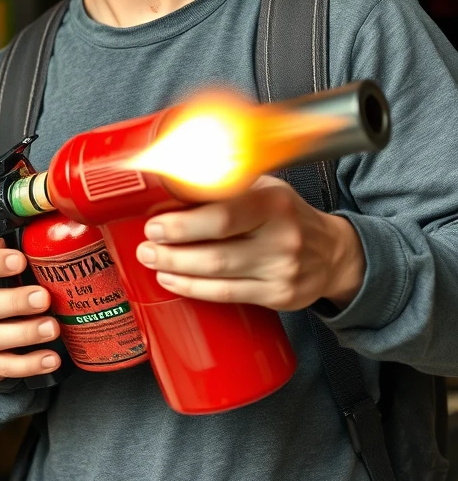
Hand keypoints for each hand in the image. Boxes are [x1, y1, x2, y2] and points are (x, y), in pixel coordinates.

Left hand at [134, 175, 365, 310]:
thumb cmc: (287, 214)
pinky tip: (173, 280)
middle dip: (172, 251)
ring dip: (177, 270)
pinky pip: (228, 295)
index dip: (183, 224)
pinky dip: (194, 289)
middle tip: (146, 246)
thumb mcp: (265, 188)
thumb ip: (226, 186)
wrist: (334, 253)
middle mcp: (281, 238)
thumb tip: (172, 183)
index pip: (223, 216)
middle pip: (216, 252)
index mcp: (274, 203)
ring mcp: (281, 271)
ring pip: (218, 276)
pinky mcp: (279, 297)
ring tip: (153, 261)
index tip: (155, 225)